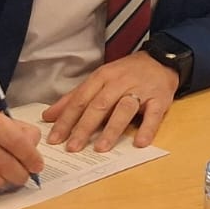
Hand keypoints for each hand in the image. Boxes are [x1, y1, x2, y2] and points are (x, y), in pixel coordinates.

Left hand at [43, 53, 179, 151]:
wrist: (161, 59)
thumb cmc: (126, 73)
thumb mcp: (99, 80)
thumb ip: (74, 98)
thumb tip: (48, 116)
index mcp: (102, 77)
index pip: (81, 99)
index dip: (67, 119)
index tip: (55, 138)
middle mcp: (120, 82)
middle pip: (99, 105)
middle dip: (84, 127)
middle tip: (72, 147)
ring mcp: (141, 90)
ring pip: (123, 109)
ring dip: (112, 129)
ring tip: (100, 148)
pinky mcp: (160, 99)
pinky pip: (153, 115)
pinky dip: (147, 129)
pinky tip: (140, 143)